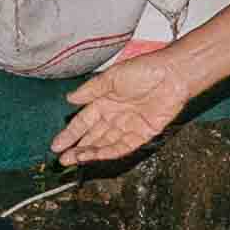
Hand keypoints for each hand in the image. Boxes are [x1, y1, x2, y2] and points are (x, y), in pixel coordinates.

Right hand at [53, 41, 196, 167]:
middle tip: (63, 158)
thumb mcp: (112, 76)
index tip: (57, 144)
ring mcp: (128, 126)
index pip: (84, 121)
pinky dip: (109, 153)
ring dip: (90, 153)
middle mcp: (115, 115)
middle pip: (92, 136)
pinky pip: (123, 147)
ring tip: (74, 160)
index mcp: (105, 100)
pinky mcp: (143, 134)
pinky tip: (96, 157)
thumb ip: (90, 90)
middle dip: (77, 147)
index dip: (70, 133)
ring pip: (105, 144)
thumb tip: (70, 98)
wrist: (172, 75)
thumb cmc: (145, 69)